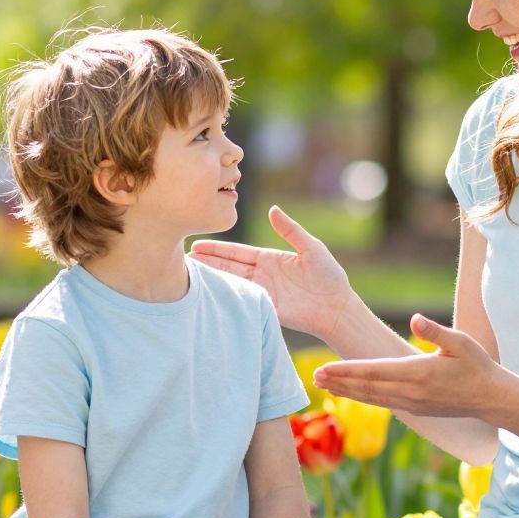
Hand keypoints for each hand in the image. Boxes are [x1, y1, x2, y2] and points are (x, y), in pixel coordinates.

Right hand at [190, 205, 352, 339]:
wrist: (336, 308)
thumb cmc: (329, 276)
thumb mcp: (311, 247)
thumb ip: (290, 230)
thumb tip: (273, 209)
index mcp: (270, 258)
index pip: (238, 252)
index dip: (218, 248)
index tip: (197, 244)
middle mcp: (262, 274)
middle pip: (228, 266)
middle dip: (207, 261)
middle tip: (182, 255)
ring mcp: (262, 291)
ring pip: (231, 282)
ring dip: (212, 277)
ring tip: (188, 271)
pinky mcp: (265, 307)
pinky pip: (241, 300)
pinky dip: (225, 295)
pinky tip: (209, 292)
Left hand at [314, 314, 506, 418]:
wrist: (491, 399)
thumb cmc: (477, 365)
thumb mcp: (461, 343)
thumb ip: (436, 331)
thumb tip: (414, 319)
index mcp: (418, 372)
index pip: (372, 371)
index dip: (346, 370)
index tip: (324, 368)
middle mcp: (410, 392)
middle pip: (366, 387)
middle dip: (338, 382)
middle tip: (314, 377)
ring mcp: (412, 403)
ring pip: (371, 397)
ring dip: (347, 391)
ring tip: (325, 385)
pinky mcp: (415, 409)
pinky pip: (383, 403)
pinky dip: (363, 398)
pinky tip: (352, 393)